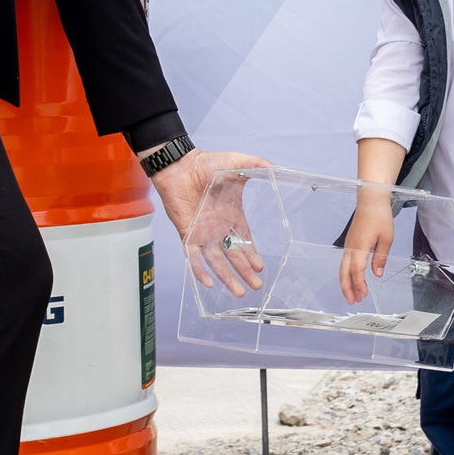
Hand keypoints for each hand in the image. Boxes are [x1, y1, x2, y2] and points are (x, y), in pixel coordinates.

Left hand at [154, 148, 270, 294]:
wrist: (180, 165)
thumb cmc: (206, 163)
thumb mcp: (236, 162)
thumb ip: (255, 165)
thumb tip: (273, 167)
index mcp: (232, 215)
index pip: (244, 241)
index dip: (252, 254)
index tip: (260, 266)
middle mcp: (218, 228)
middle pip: (234, 256)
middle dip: (245, 272)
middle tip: (256, 286)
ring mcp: (203, 232)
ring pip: (217, 261)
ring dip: (228, 277)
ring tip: (240, 292)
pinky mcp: (188, 233)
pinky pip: (193, 257)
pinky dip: (199, 271)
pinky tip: (208, 284)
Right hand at [338, 193, 397, 304]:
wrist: (371, 201)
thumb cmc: (380, 217)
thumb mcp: (386, 238)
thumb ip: (381, 257)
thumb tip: (377, 273)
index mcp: (360, 246)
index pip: (356, 270)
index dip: (359, 284)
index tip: (364, 294)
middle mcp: (351, 247)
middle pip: (344, 272)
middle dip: (347, 288)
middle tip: (352, 301)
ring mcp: (348, 245)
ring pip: (343, 268)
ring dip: (346, 283)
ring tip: (353, 296)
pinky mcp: (350, 243)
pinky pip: (345, 262)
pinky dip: (347, 274)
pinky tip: (353, 280)